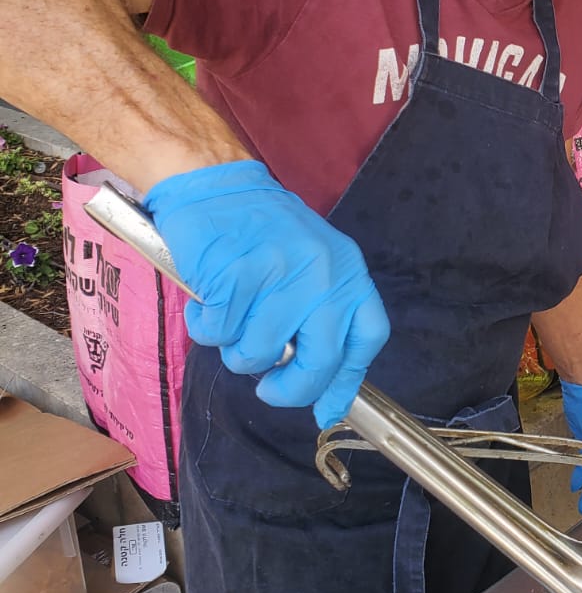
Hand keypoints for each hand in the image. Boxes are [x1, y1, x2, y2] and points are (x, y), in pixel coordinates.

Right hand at [144, 160, 389, 426]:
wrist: (214, 184)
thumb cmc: (260, 233)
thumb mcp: (311, 266)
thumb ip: (321, 319)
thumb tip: (326, 395)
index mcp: (346, 271)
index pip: (367, 337)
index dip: (346, 381)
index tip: (326, 408)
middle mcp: (321, 274)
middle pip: (318, 361)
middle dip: (288, 389)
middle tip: (267, 388)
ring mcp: (280, 274)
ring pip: (258, 353)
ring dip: (235, 349)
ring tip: (228, 317)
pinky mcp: (236, 275)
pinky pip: (217, 332)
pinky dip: (204, 326)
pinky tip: (206, 298)